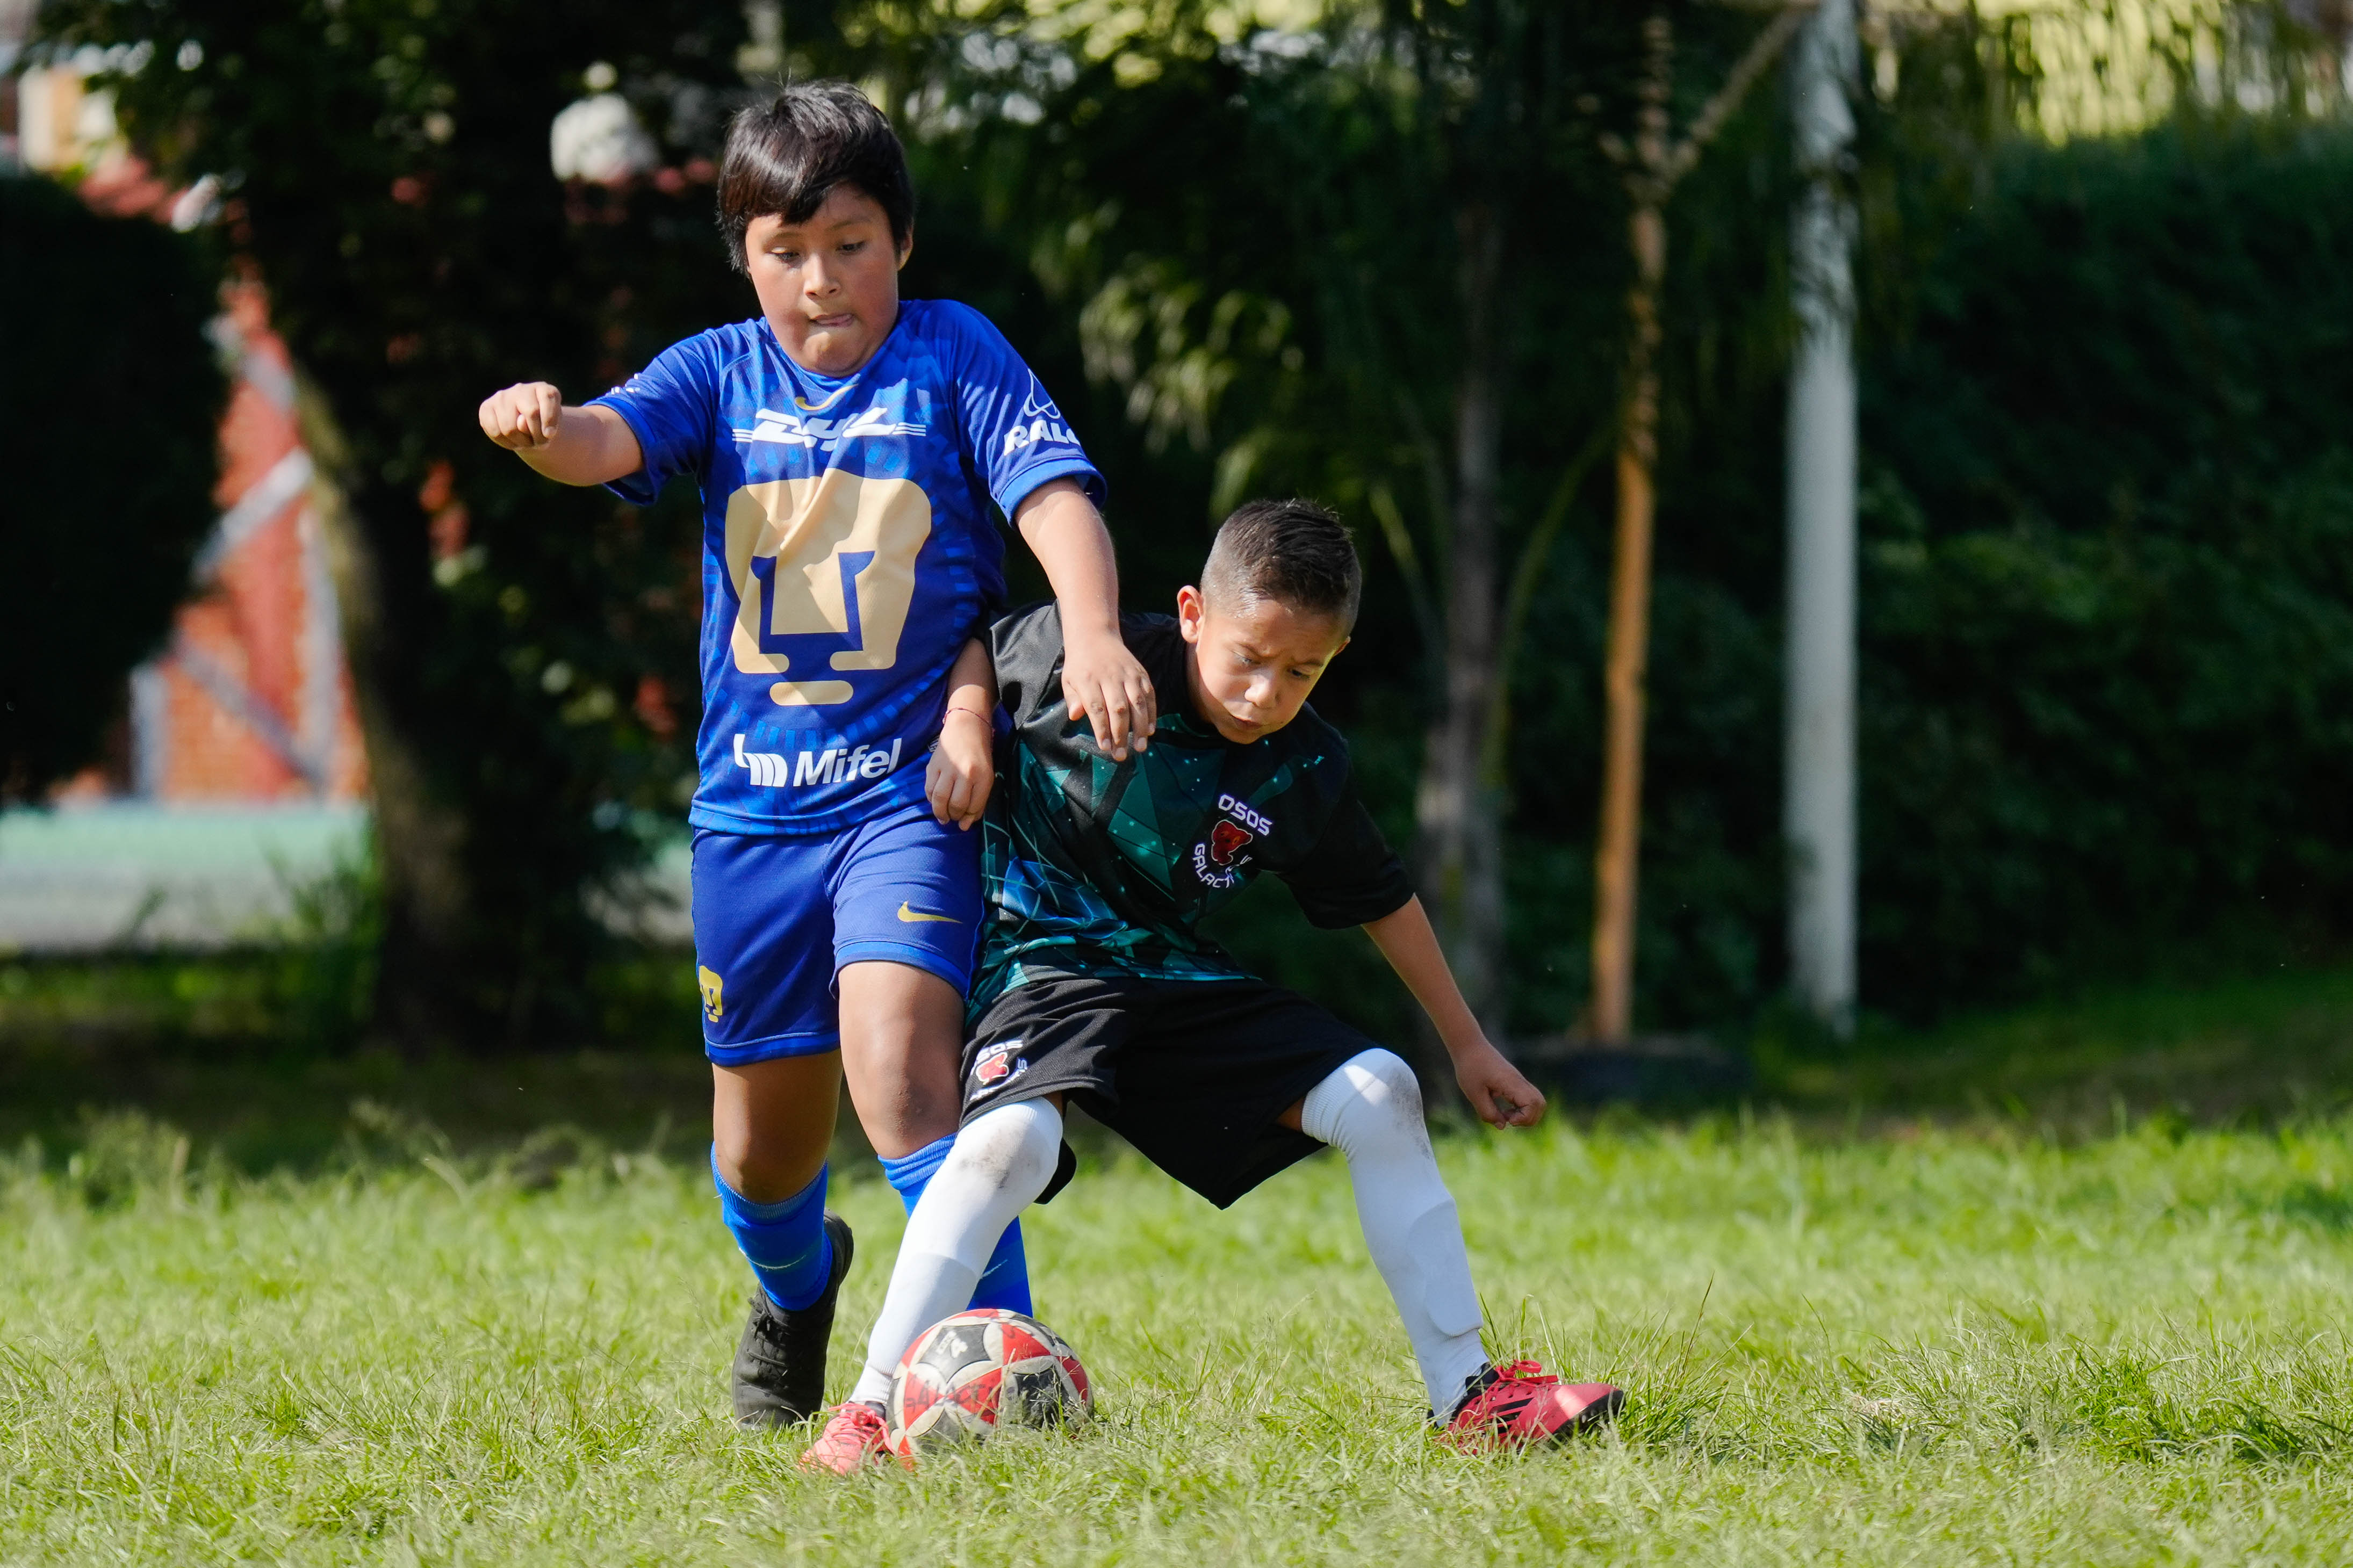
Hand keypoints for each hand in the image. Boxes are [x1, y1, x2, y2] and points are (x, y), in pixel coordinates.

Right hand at [479, 382, 562, 448]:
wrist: (528, 430)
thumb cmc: (544, 428)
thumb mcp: (552, 428)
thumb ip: (544, 423)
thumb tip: (520, 423)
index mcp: (543, 389)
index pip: (548, 398)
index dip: (550, 421)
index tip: (549, 435)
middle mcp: (521, 389)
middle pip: (531, 413)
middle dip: (536, 436)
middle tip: (537, 441)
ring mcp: (502, 396)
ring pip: (510, 427)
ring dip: (520, 442)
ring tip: (524, 442)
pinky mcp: (486, 407)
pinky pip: (495, 432)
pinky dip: (505, 443)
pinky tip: (511, 440)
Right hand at [925, 707, 993, 828]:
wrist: (966, 727)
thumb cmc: (979, 755)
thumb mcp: (987, 777)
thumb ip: (978, 802)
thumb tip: (965, 826)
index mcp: (983, 776)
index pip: (974, 806)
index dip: (968, 817)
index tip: (964, 821)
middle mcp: (965, 773)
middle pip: (956, 805)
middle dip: (954, 816)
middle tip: (953, 818)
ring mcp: (947, 768)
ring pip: (940, 799)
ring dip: (940, 813)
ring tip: (943, 816)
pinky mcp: (933, 765)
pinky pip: (929, 789)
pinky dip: (931, 800)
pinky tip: (936, 801)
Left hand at [1062, 627, 1155, 761]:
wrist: (1095, 636)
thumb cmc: (1080, 664)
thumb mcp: (1068, 679)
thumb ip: (1072, 698)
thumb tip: (1075, 716)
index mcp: (1089, 680)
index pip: (1097, 708)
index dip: (1102, 729)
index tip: (1105, 747)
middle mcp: (1111, 677)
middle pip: (1119, 708)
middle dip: (1121, 734)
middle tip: (1121, 755)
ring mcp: (1128, 675)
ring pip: (1137, 703)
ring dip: (1140, 727)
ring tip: (1140, 747)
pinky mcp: (1141, 673)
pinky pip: (1149, 695)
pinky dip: (1151, 713)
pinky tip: (1150, 729)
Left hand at [1452, 1037, 1544, 1129]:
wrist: (1470, 1046)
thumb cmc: (1470, 1067)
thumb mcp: (1474, 1094)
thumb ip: (1488, 1112)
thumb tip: (1502, 1126)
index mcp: (1510, 1083)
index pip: (1533, 1103)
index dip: (1524, 1117)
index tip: (1508, 1120)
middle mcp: (1519, 1081)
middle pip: (1540, 1103)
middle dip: (1528, 1118)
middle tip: (1508, 1119)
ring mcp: (1518, 1081)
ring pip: (1536, 1100)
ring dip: (1525, 1113)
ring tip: (1506, 1115)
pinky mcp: (1514, 1081)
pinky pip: (1527, 1097)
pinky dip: (1520, 1108)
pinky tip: (1504, 1109)